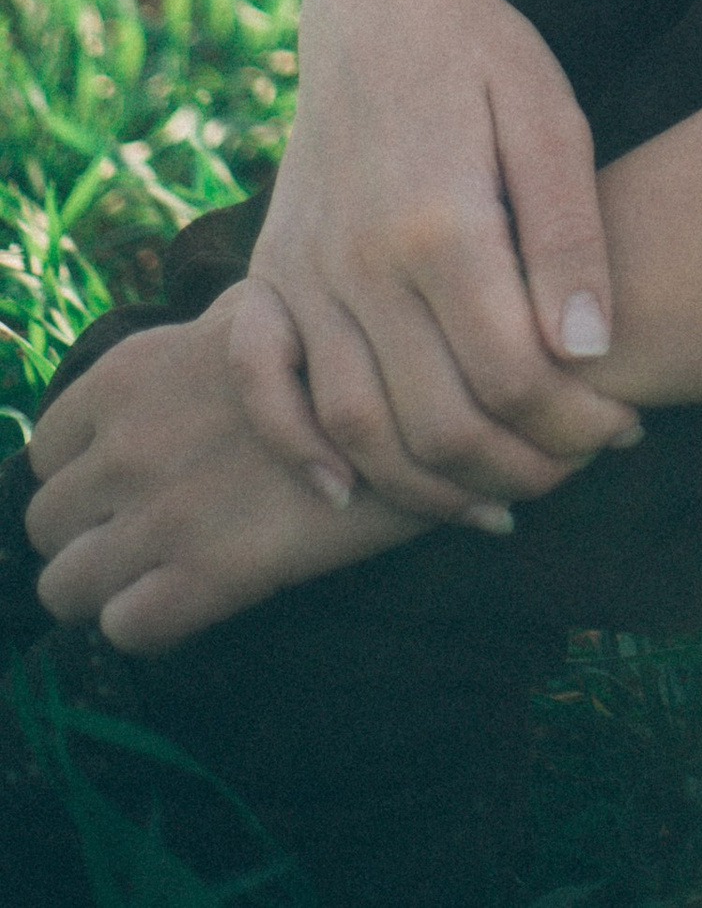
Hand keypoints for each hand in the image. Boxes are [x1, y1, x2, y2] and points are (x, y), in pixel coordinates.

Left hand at [27, 298, 418, 653]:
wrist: (424, 400)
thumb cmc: (353, 341)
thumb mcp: (268, 304)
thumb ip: (213, 329)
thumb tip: (215, 332)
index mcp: (128, 376)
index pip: (43, 451)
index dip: (80, 475)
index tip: (126, 483)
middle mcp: (126, 446)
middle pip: (43, 524)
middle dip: (87, 535)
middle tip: (145, 534)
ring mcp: (159, 516)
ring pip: (62, 587)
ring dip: (106, 587)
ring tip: (164, 574)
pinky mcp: (204, 578)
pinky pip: (124, 628)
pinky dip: (152, 622)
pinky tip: (203, 597)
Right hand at [236, 0, 640, 522]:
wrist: (379, 1)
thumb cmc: (487, 58)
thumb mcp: (552, 122)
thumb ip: (569, 238)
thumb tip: (589, 351)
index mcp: (441, 222)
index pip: (513, 375)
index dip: (575, 423)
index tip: (623, 431)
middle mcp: (359, 259)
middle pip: (436, 419)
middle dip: (516, 468)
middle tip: (573, 472)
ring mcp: (303, 268)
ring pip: (354, 424)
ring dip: (424, 487)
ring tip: (495, 502)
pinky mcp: (268, 270)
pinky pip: (260, 383)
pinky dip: (296, 448)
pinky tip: (348, 493)